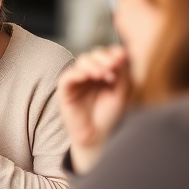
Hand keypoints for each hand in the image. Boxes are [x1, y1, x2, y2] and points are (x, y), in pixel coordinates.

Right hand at [57, 46, 130, 173]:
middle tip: (113, 66)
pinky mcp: (64, 91)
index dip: (113, 53)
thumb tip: (122, 53)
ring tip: (103, 74)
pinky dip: (77, 73)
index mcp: (102, 73)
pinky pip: (67, 77)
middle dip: (104, 58)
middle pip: (92, 55)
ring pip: (81, 63)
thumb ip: (121, 73)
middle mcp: (88, 75)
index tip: (123, 57)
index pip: (105, 55)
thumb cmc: (108, 115)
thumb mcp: (121, 92)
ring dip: (93, 65)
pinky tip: (88, 76)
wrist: (97, 136)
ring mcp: (76, 82)